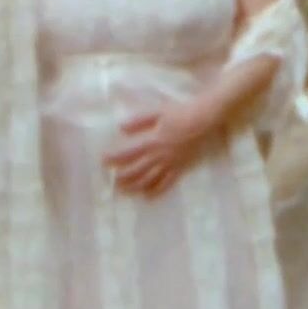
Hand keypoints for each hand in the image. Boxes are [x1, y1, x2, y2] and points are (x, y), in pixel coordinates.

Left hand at [104, 100, 219, 197]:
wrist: (204, 120)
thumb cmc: (180, 113)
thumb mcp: (157, 112)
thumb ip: (139, 121)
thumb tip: (121, 128)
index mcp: (152, 141)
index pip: (128, 153)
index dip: (114, 158)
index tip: (103, 161)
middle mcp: (159, 155)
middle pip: (136, 171)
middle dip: (122, 177)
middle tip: (112, 181)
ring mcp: (170, 164)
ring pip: (149, 180)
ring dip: (135, 186)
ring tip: (124, 191)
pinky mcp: (180, 168)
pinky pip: (167, 183)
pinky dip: (156, 191)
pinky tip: (147, 196)